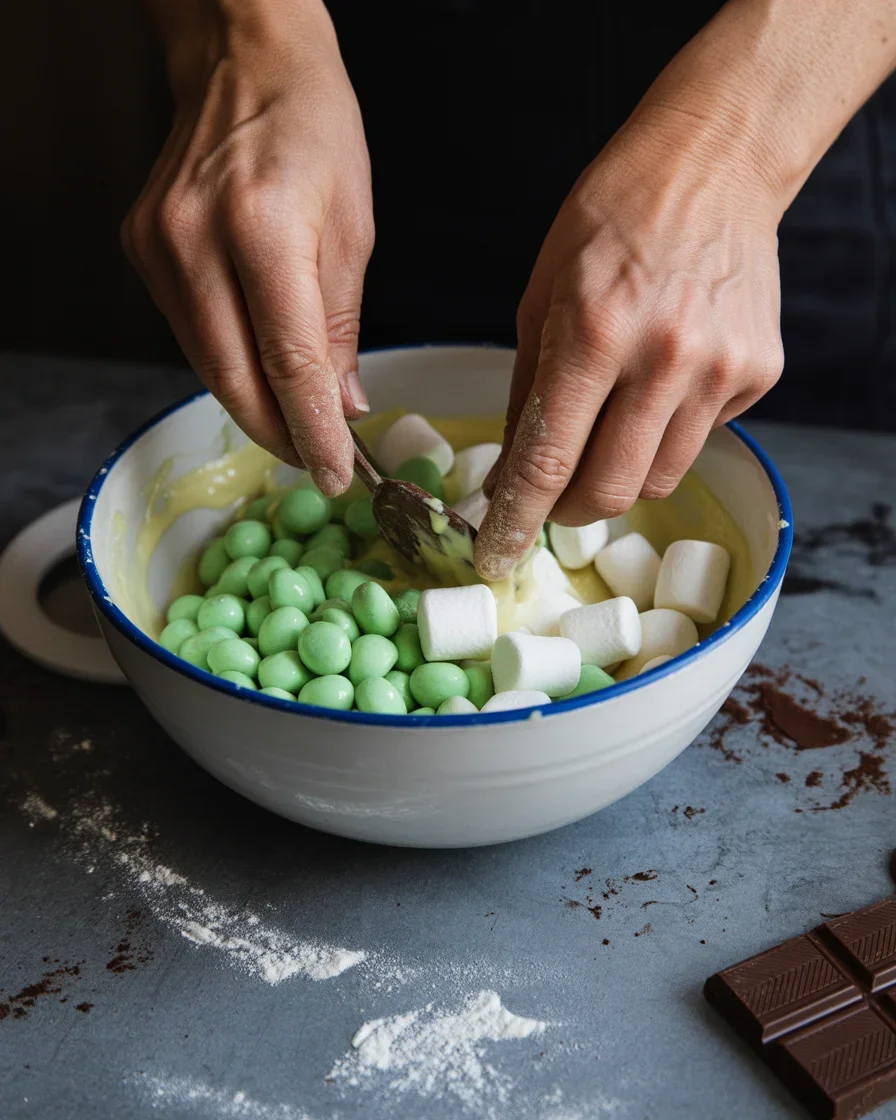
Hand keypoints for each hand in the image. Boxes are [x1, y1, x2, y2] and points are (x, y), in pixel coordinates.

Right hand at [122, 2, 372, 494]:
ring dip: (253, 406)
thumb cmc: (314, 133)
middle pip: (236, 379)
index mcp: (264, 230)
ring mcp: (160, 247)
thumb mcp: (354, 230)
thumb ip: (341, 327)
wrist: (244, 64)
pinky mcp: (142, 249)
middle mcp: (198, 241)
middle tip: (316, 462)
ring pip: (208, 365)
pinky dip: (227, 363)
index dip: (314, 431)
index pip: (290, 364)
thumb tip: (340, 406)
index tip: (337, 475)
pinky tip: (256, 371)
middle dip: (280, 435)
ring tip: (294, 425)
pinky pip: (189, 333)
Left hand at [474, 105, 783, 581]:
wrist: (715, 165)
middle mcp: (663, 359)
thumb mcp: (541, 294)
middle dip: (567, 509)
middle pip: (608, 492)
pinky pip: (699, 440)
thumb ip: (528, 389)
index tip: (495, 556)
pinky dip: (668, 432)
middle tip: (550, 493)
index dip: (515, 520)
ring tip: (610, 424)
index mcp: (593, 332)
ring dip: (619, 474)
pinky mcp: (757, 374)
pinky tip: (663, 380)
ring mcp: (719, 371)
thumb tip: (515, 468)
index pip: (547, 460)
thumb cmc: (613, 218)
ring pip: (656, 481)